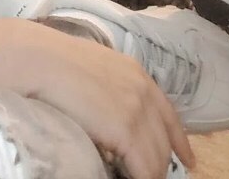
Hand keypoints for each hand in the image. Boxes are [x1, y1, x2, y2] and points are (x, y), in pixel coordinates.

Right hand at [0, 18, 194, 178]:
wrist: (41, 62)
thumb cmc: (56, 63)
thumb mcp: (95, 69)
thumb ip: (112, 88)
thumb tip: (113, 112)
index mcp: (137, 74)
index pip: (169, 115)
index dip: (179, 142)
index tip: (187, 160)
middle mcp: (144, 91)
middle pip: (164, 142)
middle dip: (162, 164)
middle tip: (154, 177)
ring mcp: (137, 112)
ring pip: (156, 160)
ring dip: (150, 174)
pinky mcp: (127, 132)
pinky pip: (144, 170)